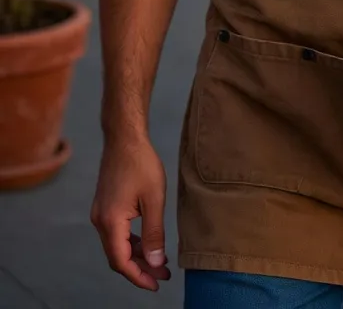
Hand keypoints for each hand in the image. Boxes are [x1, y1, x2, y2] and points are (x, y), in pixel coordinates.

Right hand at [91, 135, 170, 290]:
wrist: (125, 138)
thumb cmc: (141, 164)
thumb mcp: (154, 200)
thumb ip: (154, 234)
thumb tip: (155, 263)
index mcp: (110, 222)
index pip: (121, 262)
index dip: (138, 277)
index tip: (156, 284)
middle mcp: (100, 221)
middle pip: (117, 256)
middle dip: (140, 269)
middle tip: (163, 274)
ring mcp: (100, 213)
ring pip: (117, 245)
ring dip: (137, 256)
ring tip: (160, 261)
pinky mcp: (105, 206)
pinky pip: (117, 233)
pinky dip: (132, 242)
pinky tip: (148, 243)